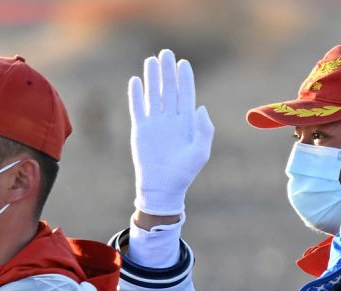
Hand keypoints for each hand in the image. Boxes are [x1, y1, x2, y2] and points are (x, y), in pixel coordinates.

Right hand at [128, 48, 213, 216]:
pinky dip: (136, 95)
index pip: (186, 95)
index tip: (184, 63)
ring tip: (151, 60)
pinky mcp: (140, 129)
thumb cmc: (184, 172)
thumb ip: (204, 130)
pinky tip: (136, 80)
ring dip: (152, 78)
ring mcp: (155, 123)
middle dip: (168, 72)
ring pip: (153, 95)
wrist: (162, 187)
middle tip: (166, 53)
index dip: (185, 79)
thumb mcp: (201, 152)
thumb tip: (201, 107)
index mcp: (186, 123)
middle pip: (169, 90)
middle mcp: (170, 119)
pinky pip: (138, 108)